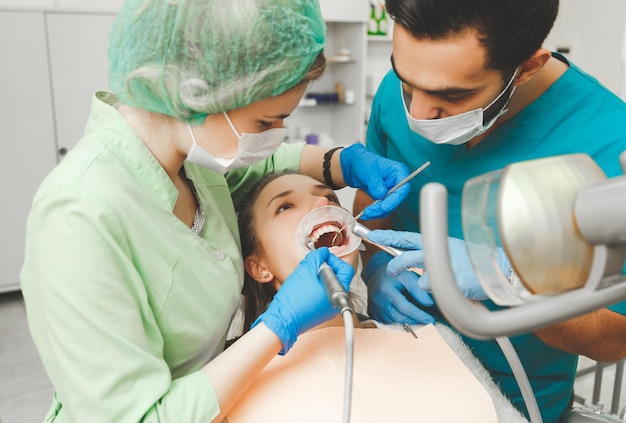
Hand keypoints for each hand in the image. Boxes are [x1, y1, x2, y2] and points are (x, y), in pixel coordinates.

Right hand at [253, 248, 353, 353]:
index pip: (345, 268)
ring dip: (318, 279)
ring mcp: (329, 309)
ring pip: (328, 286)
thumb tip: (323, 253)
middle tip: (312, 268)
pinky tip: (303, 289)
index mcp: (338, 291)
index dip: (333, 260)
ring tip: (306, 279)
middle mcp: (337, 302)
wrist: (282, 320)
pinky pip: (322, 295)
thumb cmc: (294, 299)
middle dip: (324, 269)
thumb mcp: (305, 269)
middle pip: (337, 277)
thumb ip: (317, 256)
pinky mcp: (321, 313)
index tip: (322, 258)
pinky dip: (315, 289)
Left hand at [339, 143, 408, 219]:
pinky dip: (375, 213)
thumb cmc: (364, 162)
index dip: (395, 199)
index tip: (385, 206)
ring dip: (377, 212)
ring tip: (365, 213)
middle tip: (370, 211)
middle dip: (383, 208)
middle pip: (396, 200)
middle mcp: (397, 182)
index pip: (403, 188)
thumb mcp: (369, 171)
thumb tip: (381, 195)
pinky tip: (366, 214)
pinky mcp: (385, 198)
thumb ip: (376, 184)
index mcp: (398, 171)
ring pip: (389, 207)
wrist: (355, 166)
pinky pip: (382, 209)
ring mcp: (391, 191)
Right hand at [361, 251, 434, 324]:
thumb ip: (418, 290)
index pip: (405, 308)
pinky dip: (398, 322)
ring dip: (407, 323)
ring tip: (417, 318)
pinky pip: (387, 323)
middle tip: (427, 321)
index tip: (430, 319)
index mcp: (387, 291)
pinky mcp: (373, 314)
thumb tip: (429, 304)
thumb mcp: (408, 277)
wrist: (376, 274)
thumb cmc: (395, 276)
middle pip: (399, 318)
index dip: (419, 315)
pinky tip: (405, 318)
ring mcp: (374, 309)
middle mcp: (378, 302)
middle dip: (415, 321)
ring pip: (393, 323)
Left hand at [367, 230, 509, 300]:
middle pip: (407, 257)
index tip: (372, 234)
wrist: (501, 268)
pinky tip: (455, 289)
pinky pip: (439, 292)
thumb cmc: (473, 261)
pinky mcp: (455, 283)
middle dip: (396, 265)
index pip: (407, 237)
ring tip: (436, 284)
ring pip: (422, 280)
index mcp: (438, 242)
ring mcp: (447, 267)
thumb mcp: (449, 250)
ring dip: (425, 285)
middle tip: (391, 270)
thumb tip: (408, 260)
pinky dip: (443, 294)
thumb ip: (430, 254)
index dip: (389, 236)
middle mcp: (440, 251)